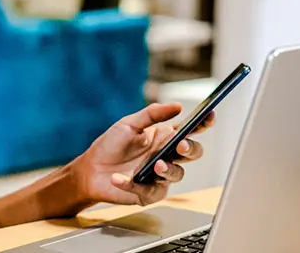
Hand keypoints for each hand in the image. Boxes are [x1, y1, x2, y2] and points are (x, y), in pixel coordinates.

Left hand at [72, 103, 214, 206]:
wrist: (91, 170)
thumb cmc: (110, 145)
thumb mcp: (129, 124)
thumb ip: (152, 114)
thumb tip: (177, 106)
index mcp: (164, 137)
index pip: (189, 130)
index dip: (203, 124)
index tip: (208, 116)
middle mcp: (166, 156)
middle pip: (192, 153)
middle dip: (190, 148)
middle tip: (180, 144)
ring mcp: (160, 176)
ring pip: (178, 174)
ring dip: (169, 169)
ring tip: (156, 164)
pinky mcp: (149, 193)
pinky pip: (151, 190)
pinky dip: (134, 183)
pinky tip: (120, 178)